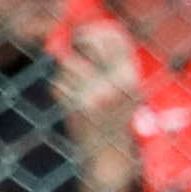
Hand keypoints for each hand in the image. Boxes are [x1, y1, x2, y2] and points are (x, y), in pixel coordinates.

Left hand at [52, 24, 146, 191]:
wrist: (110, 159)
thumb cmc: (114, 120)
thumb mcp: (124, 88)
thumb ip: (110, 61)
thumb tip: (81, 32)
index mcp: (133, 76)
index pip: (113, 35)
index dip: (94, 32)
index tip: (84, 38)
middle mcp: (119, 82)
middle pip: (87, 41)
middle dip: (76, 45)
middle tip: (73, 54)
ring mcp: (99, 93)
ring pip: (67, 64)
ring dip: (66, 75)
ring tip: (78, 92)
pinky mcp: (79, 106)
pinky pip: (58, 84)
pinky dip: (59, 92)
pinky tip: (71, 106)